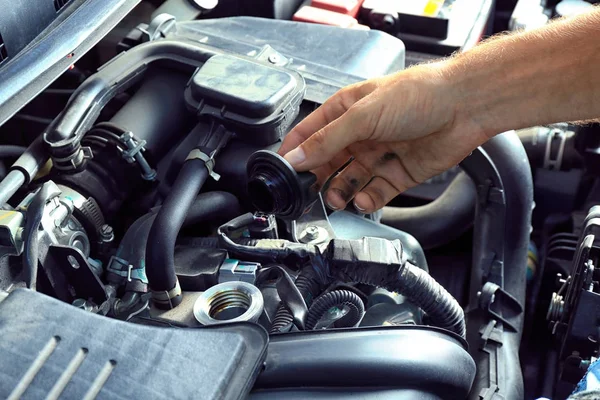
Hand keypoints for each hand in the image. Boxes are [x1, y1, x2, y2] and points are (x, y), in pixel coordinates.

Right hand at [278, 63, 490, 212]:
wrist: (463, 107)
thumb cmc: (418, 95)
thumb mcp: (363, 115)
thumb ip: (327, 140)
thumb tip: (297, 157)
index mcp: (346, 111)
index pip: (309, 134)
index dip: (294, 152)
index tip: (282, 172)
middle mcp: (360, 134)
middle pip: (327, 162)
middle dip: (316, 178)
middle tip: (309, 193)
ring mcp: (378, 155)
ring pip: (349, 181)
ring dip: (339, 193)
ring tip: (337, 199)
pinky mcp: (397, 174)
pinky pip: (374, 193)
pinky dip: (366, 200)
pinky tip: (364, 200)